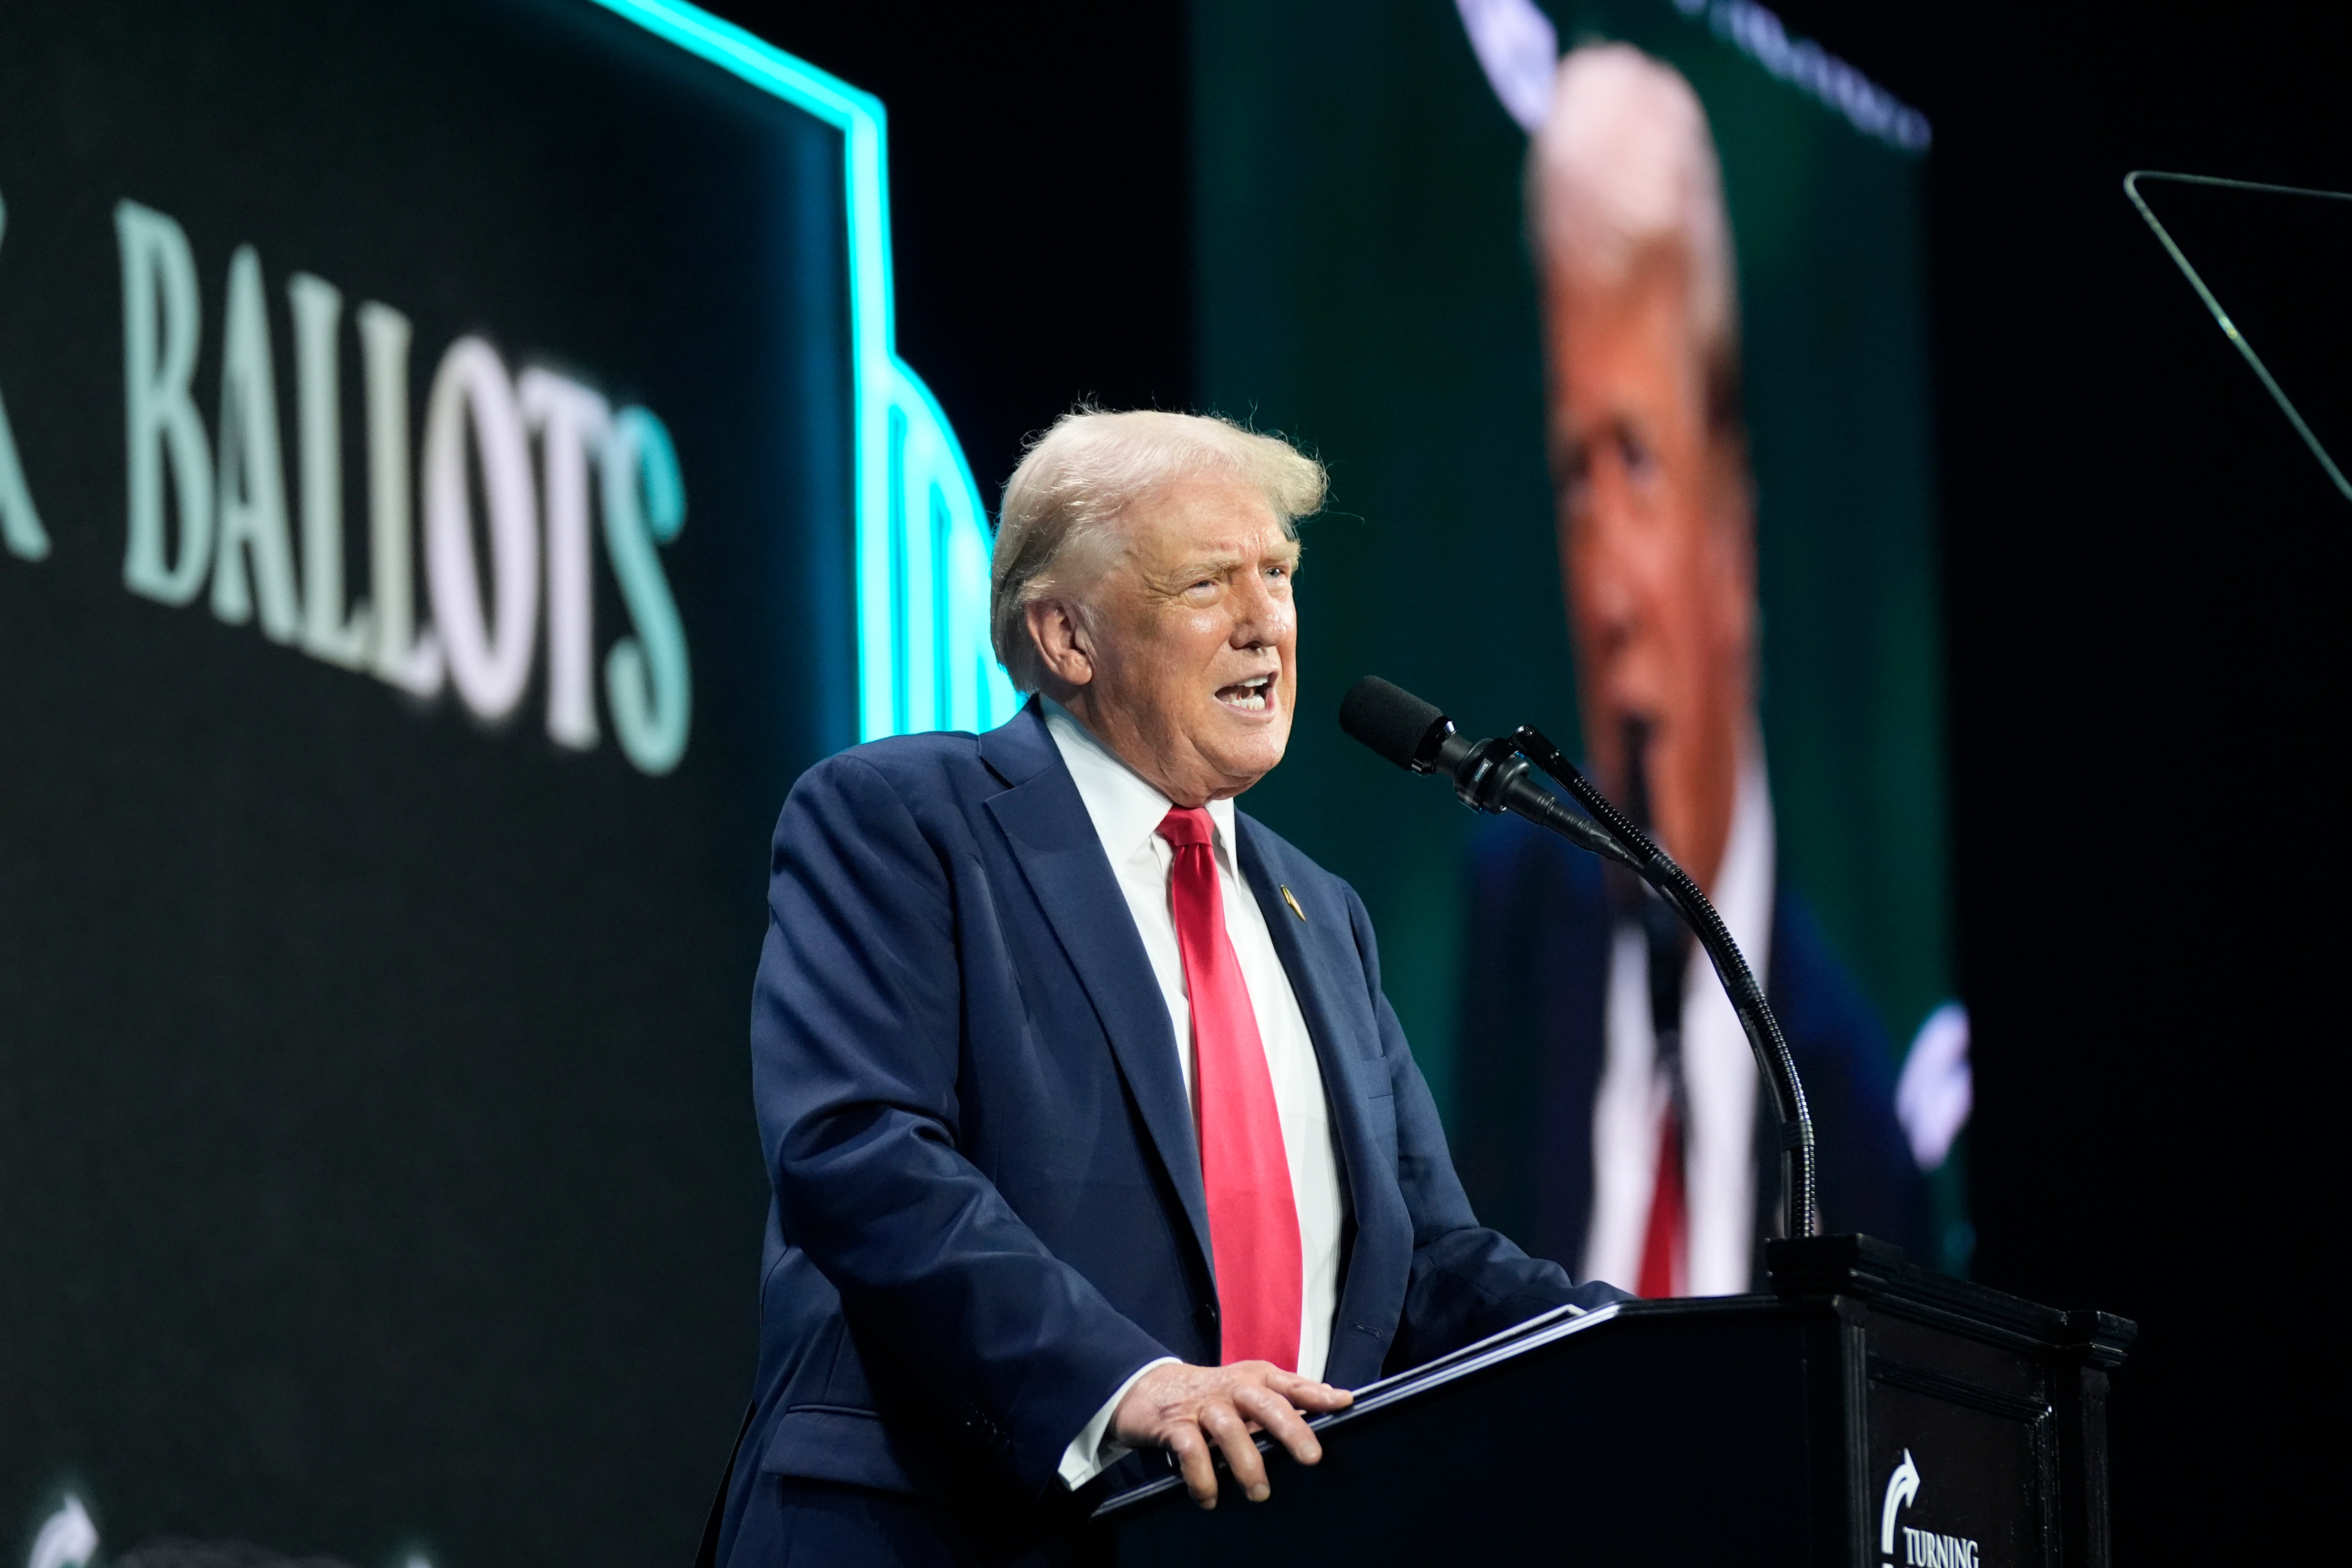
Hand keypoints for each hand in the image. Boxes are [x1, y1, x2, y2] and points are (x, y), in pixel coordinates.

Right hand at [1110, 1360, 1353, 1508]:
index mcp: (1253, 1379)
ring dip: (1247, 1463)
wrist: (1149, 1389)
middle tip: (1310, 1457)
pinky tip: (1210, 1498)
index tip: (1343, 1403)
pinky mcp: (1175, 1425)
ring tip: (1260, 1493)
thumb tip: (1331, 1399)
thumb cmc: (1210, 1395)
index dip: (1316, 1392)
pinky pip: (1191, 1450)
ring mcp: (1203, 1406)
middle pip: (1265, 1403)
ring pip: (1230, 1429)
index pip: (1289, 1383)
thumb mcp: (1246, 1389)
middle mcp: (1231, 1388)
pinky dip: (1202, 1477)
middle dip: (1290, 1429)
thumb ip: (1283, 1397)